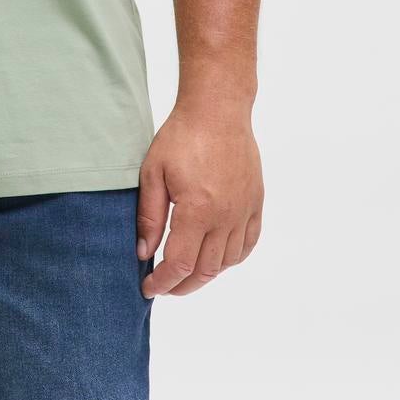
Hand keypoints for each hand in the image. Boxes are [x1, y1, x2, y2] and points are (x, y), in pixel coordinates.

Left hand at [136, 101, 263, 297]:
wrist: (218, 110)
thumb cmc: (181, 136)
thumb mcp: (153, 173)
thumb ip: (149, 217)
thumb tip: (144, 253)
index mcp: (198, 210)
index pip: (180, 264)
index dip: (163, 282)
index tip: (148, 288)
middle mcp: (226, 216)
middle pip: (206, 270)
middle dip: (182, 285)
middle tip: (164, 286)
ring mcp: (244, 211)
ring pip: (228, 261)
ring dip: (206, 274)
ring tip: (185, 273)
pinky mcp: (255, 203)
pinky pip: (248, 243)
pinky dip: (232, 258)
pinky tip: (216, 258)